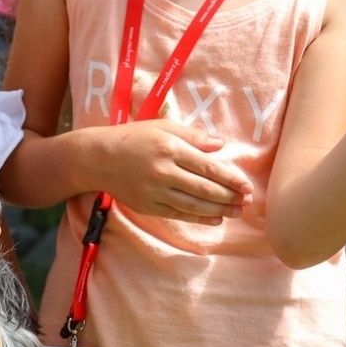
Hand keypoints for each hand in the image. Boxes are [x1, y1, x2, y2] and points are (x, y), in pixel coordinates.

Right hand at [83, 120, 251, 221]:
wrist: (98, 158)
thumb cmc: (133, 138)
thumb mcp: (162, 127)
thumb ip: (193, 136)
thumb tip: (220, 146)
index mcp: (169, 148)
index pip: (208, 167)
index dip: (231, 178)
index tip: (247, 185)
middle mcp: (163, 171)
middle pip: (204, 189)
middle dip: (229, 197)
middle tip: (247, 201)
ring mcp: (155, 191)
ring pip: (194, 205)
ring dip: (219, 210)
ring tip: (236, 211)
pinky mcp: (148, 206)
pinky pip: (179, 214)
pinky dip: (199, 218)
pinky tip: (215, 218)